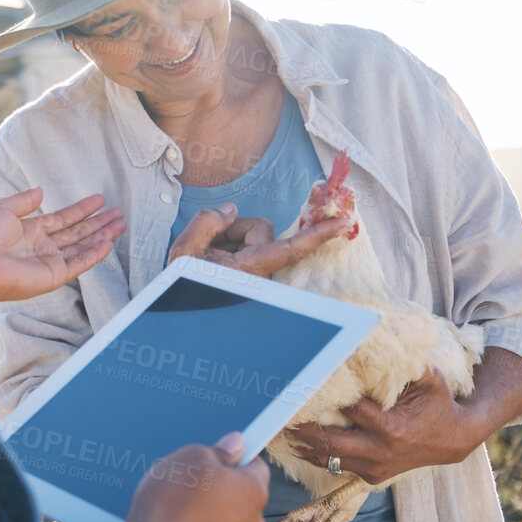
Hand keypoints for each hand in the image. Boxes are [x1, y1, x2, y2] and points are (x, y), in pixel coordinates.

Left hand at [0, 186, 124, 307]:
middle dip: (98, 223)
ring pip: (82, 246)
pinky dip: (94, 254)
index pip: (62, 218)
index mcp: (29, 231)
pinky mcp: (52, 276)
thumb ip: (23, 200)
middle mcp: (41, 247)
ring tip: (120, 224)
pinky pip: (78, 264)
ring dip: (102, 236)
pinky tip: (108, 243)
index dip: (81, 209)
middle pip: (77, 233)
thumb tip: (41, 191)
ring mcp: (48, 262)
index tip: (100, 200)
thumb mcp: (1, 207)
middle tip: (119, 214)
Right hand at [128, 433, 269, 521]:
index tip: (220, 458)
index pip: (256, 466)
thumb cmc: (171, 503)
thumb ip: (219, 450)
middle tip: (192, 485)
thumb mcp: (191, 458)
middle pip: (242, 496)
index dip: (237, 459)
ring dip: (213, 515)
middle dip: (222, 489)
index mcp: (253, 491)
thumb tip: (235, 445)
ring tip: (181, 512)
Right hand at [166, 203, 353, 276]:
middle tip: (208, 245)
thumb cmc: (183, 285)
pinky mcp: (251, 271)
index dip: (319, 234)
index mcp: (249, 269)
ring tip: (207, 257)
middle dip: (236, 229)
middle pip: (262, 230)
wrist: (178, 310)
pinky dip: (229, 246)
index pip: (291, 248)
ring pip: (254, 236)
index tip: (343, 223)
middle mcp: (258, 272)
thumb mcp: (184, 252)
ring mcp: (255, 272)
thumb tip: (231, 210)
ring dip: (230, 239)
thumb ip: (208, 222)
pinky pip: (246, 246)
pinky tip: (211, 261)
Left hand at [288, 369, 478, 483]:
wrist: (454, 440)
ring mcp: (375, 467)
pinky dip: (318, 456)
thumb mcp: (428, 379)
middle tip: (280, 412)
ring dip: (304, 444)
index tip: (305, 385)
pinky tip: (299, 444)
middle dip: (302, 427)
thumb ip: (403, 364)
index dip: (326, 396)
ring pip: (329, 459)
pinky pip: (338, 466)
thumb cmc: (438, 403)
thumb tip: (377, 337)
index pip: (348, 409)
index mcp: (391, 427)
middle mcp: (380, 451)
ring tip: (281, 429)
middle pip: (329, 441)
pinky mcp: (372, 476)